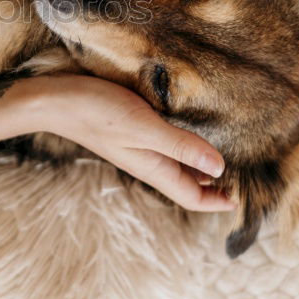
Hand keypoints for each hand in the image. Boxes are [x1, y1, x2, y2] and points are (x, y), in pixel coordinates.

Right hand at [0, 73, 234, 211]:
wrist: (52, 98)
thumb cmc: (96, 111)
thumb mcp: (143, 127)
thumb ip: (180, 146)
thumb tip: (220, 169)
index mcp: (153, 167)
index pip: (192, 196)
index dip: (219, 200)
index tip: (245, 196)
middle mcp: (148, 160)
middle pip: (187, 181)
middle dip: (214, 182)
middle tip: (247, 169)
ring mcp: (138, 145)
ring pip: (177, 161)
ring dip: (199, 160)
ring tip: (226, 145)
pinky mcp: (130, 127)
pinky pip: (164, 142)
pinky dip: (183, 139)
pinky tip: (192, 121)